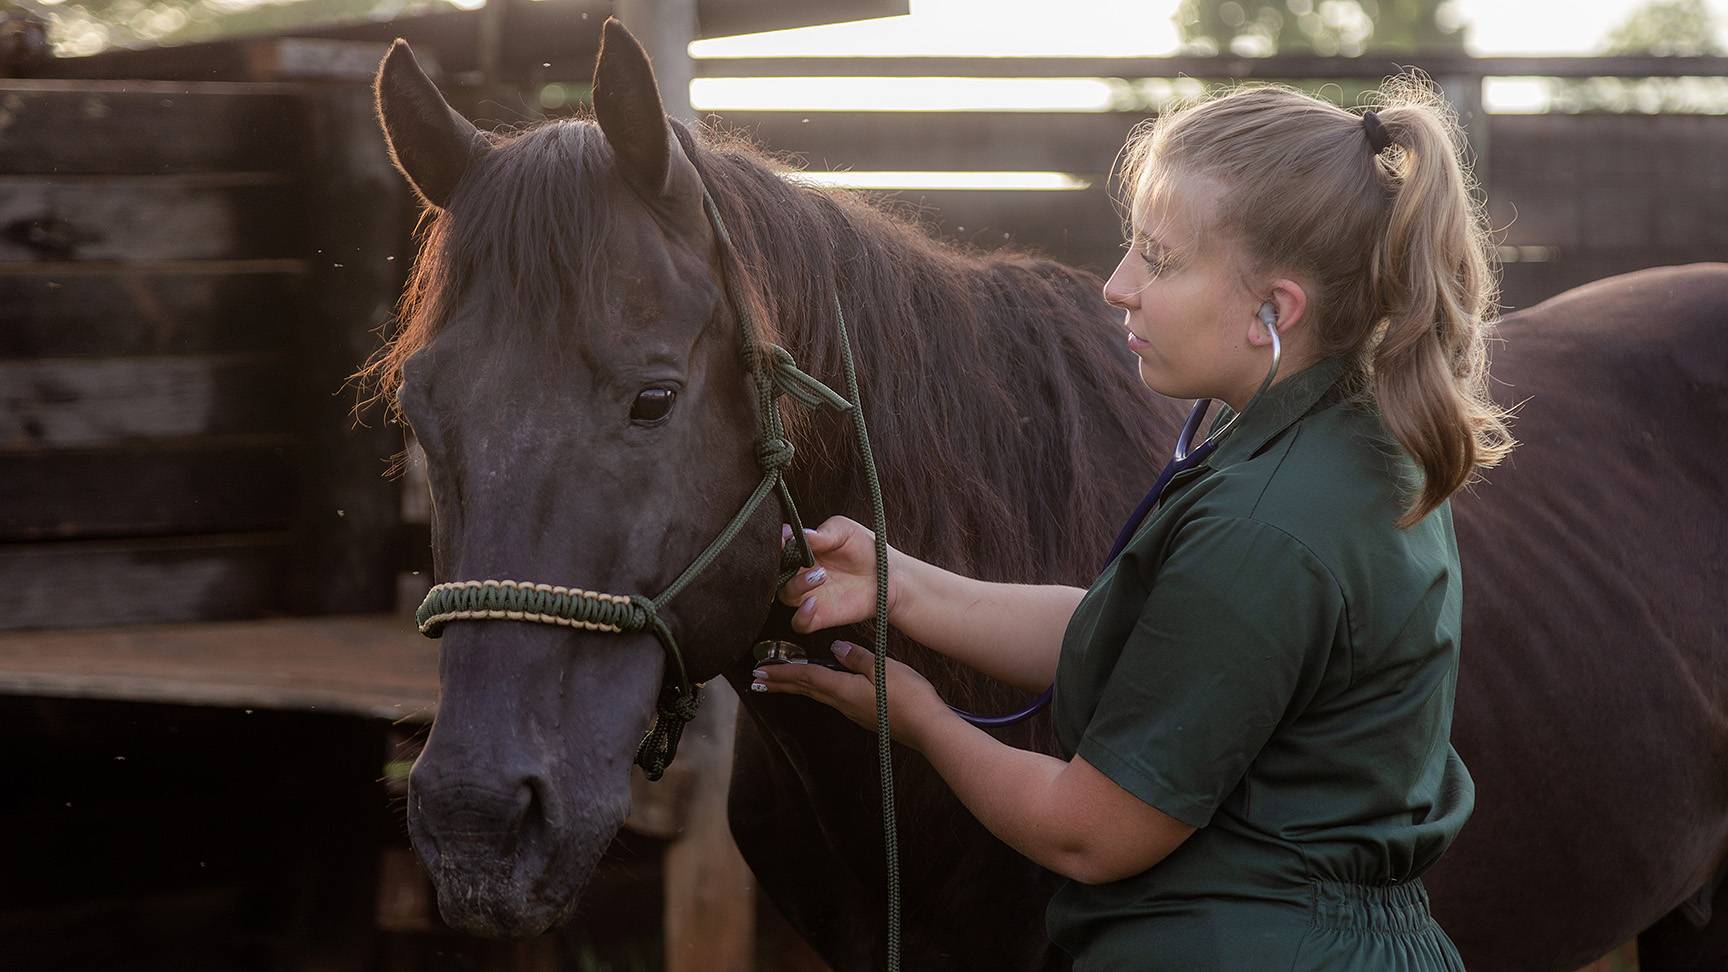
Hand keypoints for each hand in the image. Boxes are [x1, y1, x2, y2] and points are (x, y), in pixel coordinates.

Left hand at [749, 640, 953, 749]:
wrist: (928, 728)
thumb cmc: (909, 697)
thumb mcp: (883, 668)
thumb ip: (857, 658)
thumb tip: (835, 648)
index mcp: (843, 689)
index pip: (806, 677)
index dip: (781, 672)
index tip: (759, 671)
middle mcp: (843, 703)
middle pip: (806, 689)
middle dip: (780, 682)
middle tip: (756, 679)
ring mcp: (853, 711)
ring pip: (817, 695)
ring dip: (795, 687)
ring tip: (779, 684)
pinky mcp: (864, 715)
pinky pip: (832, 699)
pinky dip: (816, 691)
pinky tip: (820, 688)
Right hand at [777, 516, 902, 633]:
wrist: (890, 576)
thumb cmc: (867, 549)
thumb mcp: (845, 531)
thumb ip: (822, 533)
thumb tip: (800, 533)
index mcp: (803, 550)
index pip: (779, 547)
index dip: (778, 542)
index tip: (784, 537)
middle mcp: (801, 573)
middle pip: (775, 573)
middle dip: (780, 565)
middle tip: (796, 558)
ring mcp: (808, 595)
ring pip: (785, 595)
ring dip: (796, 585)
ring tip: (820, 575)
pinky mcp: (819, 616)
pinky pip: (799, 623)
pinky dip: (801, 615)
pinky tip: (813, 603)